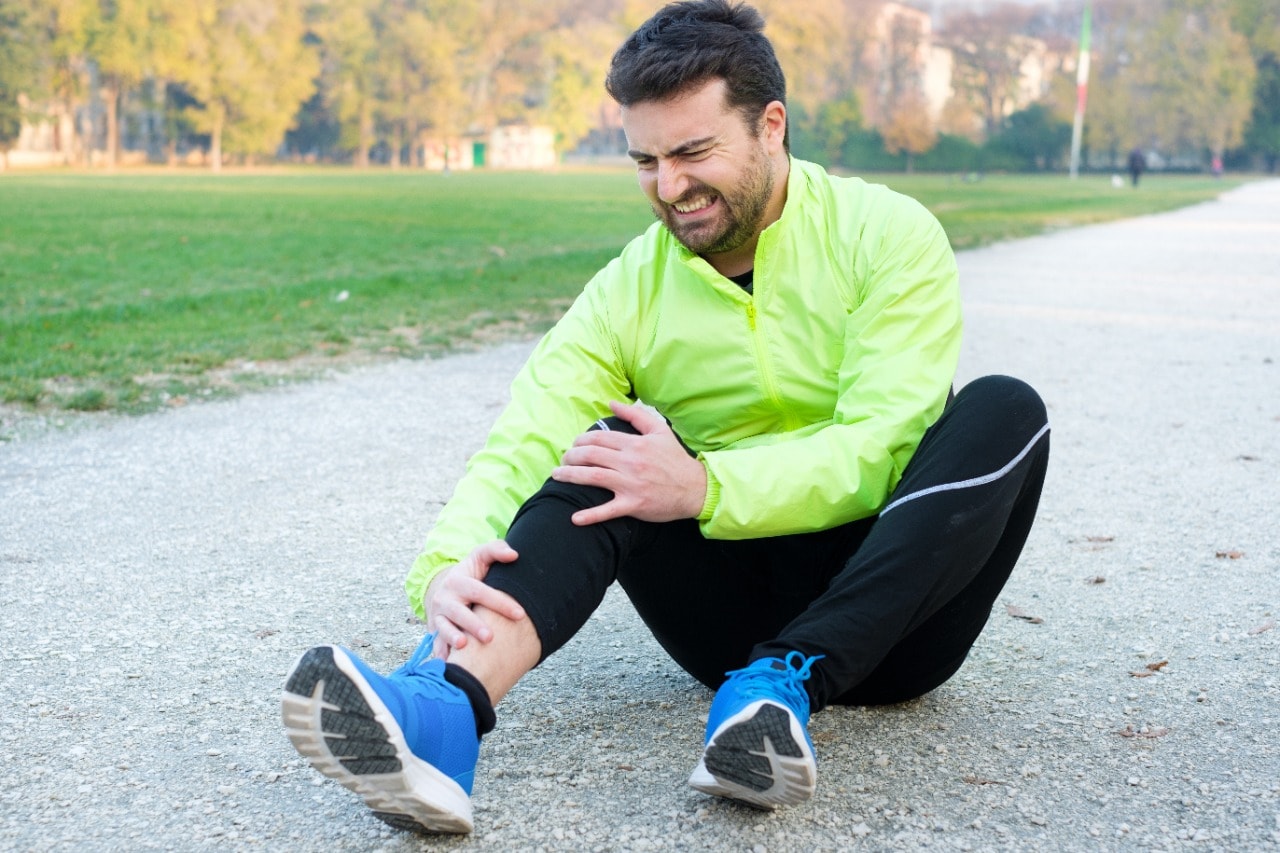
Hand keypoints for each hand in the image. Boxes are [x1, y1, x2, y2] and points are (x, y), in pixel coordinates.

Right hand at [425, 540, 525, 658]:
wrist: (444, 588)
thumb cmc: (471, 574)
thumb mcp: (480, 558)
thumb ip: (496, 551)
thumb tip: (514, 555)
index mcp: (458, 581)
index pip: (480, 592)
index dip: (500, 602)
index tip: (520, 614)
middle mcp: (445, 599)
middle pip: (459, 612)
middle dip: (474, 625)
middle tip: (491, 637)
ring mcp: (438, 616)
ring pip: (444, 628)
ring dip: (452, 638)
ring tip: (463, 645)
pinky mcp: (434, 631)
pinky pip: (436, 644)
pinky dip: (440, 653)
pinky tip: (447, 663)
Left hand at [551, 400, 706, 525]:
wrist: (695, 488)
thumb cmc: (675, 460)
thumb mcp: (659, 431)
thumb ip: (635, 415)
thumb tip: (612, 402)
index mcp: (635, 444)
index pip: (598, 437)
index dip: (580, 440)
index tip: (574, 445)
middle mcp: (630, 462)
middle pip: (590, 455)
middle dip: (570, 456)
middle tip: (563, 459)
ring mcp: (631, 484)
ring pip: (592, 477)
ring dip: (569, 476)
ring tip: (557, 476)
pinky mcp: (633, 504)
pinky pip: (607, 511)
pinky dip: (590, 515)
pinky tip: (574, 518)